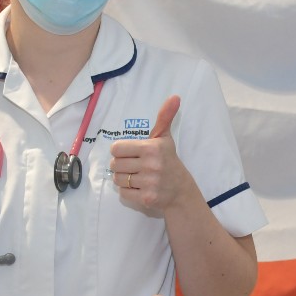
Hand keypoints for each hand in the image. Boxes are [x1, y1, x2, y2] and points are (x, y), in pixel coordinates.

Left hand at [111, 96, 190, 213]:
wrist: (180, 190)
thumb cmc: (168, 161)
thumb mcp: (165, 138)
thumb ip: (164, 117)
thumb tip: (175, 97)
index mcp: (151, 148)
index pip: (116, 148)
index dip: (120, 152)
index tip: (131, 154)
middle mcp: (151, 165)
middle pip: (115, 165)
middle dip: (121, 167)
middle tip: (134, 167)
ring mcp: (149, 183)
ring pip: (118, 180)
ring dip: (123, 180)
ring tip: (136, 178)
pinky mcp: (147, 198)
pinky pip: (123, 194)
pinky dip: (128, 193)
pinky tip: (139, 188)